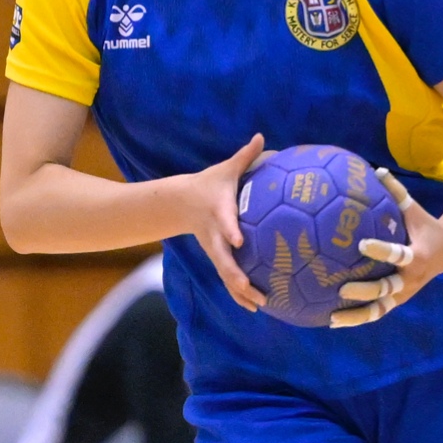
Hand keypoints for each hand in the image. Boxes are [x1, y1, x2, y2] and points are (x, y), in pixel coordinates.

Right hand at [186, 135, 267, 312]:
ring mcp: (213, 248)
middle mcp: (215, 235)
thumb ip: (245, 155)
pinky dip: (239, 293)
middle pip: (222, 258)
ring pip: (225, 273)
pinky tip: (254, 306)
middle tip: (249, 287)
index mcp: (218, 212)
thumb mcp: (225, 169)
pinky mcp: (216, 256)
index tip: (238, 241)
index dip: (229, 231)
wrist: (181, 203)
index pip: (224, 222)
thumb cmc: (210, 183)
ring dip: (239, 291)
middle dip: (234, 274)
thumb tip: (262, 136)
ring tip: (259, 305)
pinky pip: (227, 278)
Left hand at [331, 170, 442, 328]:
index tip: (361, 244)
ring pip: (380, 309)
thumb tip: (375, 168)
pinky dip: (358, 318)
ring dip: (357, 315)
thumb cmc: (425, 226)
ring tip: (333, 319)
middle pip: (386, 289)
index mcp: (416, 255)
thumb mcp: (414, 209)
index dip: (381, 250)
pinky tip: (334, 321)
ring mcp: (404, 293)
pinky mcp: (398, 300)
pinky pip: (377, 312)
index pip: (397, 254)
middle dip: (365, 291)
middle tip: (342, 288)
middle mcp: (410, 279)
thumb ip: (396, 191)